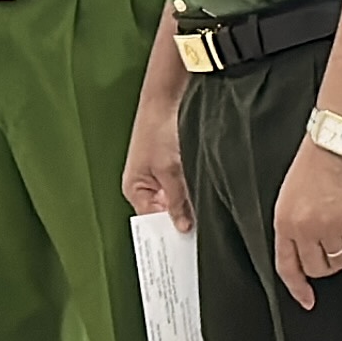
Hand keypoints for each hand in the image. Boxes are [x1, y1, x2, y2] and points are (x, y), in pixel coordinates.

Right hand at [122, 96, 191, 231]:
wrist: (167, 97)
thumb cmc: (157, 128)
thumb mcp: (170, 170)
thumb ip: (177, 200)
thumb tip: (183, 225)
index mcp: (135, 189)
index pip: (152, 222)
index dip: (169, 232)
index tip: (188, 244)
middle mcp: (146, 185)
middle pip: (166, 211)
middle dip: (182, 215)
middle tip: (200, 228)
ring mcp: (160, 174)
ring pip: (178, 198)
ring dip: (191, 199)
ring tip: (204, 205)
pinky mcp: (174, 163)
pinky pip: (185, 184)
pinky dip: (194, 186)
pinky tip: (206, 187)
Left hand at [272, 140, 341, 307]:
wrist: (338, 140)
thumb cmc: (316, 161)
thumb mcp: (291, 195)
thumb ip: (294, 225)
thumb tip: (304, 252)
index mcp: (284, 222)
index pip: (287, 266)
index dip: (297, 287)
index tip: (307, 299)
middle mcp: (305, 229)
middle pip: (318, 268)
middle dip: (328, 263)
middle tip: (336, 246)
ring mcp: (330, 227)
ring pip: (341, 260)